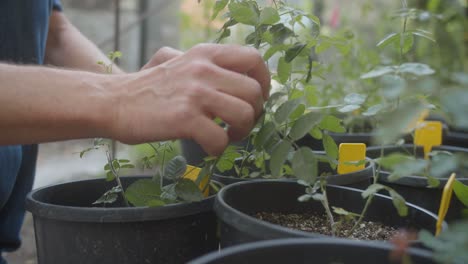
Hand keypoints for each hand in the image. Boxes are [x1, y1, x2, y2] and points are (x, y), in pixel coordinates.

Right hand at [106, 44, 269, 155]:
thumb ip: (201, 61)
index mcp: (205, 53)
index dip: (263, 81)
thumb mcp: (174, 59)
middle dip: (254, 114)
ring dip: (241, 132)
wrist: (113, 102)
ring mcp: (195, 94)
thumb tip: (229, 71)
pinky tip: (207, 147)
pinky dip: (218, 149)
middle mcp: (204, 69)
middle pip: (254, 92)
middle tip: (238, 124)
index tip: (255, 98)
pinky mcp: (185, 119)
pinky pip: (220, 139)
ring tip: (227, 136)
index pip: (254, 58)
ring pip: (245, 114)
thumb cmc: (145, 86)